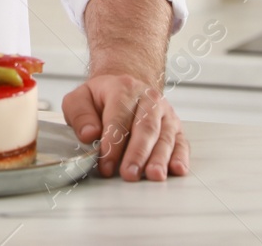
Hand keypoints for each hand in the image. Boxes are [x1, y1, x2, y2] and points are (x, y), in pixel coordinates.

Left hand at [61, 73, 188, 180]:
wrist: (125, 86)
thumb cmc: (101, 98)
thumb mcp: (80, 99)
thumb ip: (80, 115)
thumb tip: (89, 135)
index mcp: (123, 89)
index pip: (118, 119)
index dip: (112, 144)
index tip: (106, 165)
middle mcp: (148, 99)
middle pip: (145, 128)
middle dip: (137, 153)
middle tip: (129, 174)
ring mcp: (165, 113)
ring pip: (165, 137)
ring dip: (159, 158)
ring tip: (153, 175)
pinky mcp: (176, 127)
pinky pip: (181, 142)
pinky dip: (180, 157)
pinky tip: (177, 169)